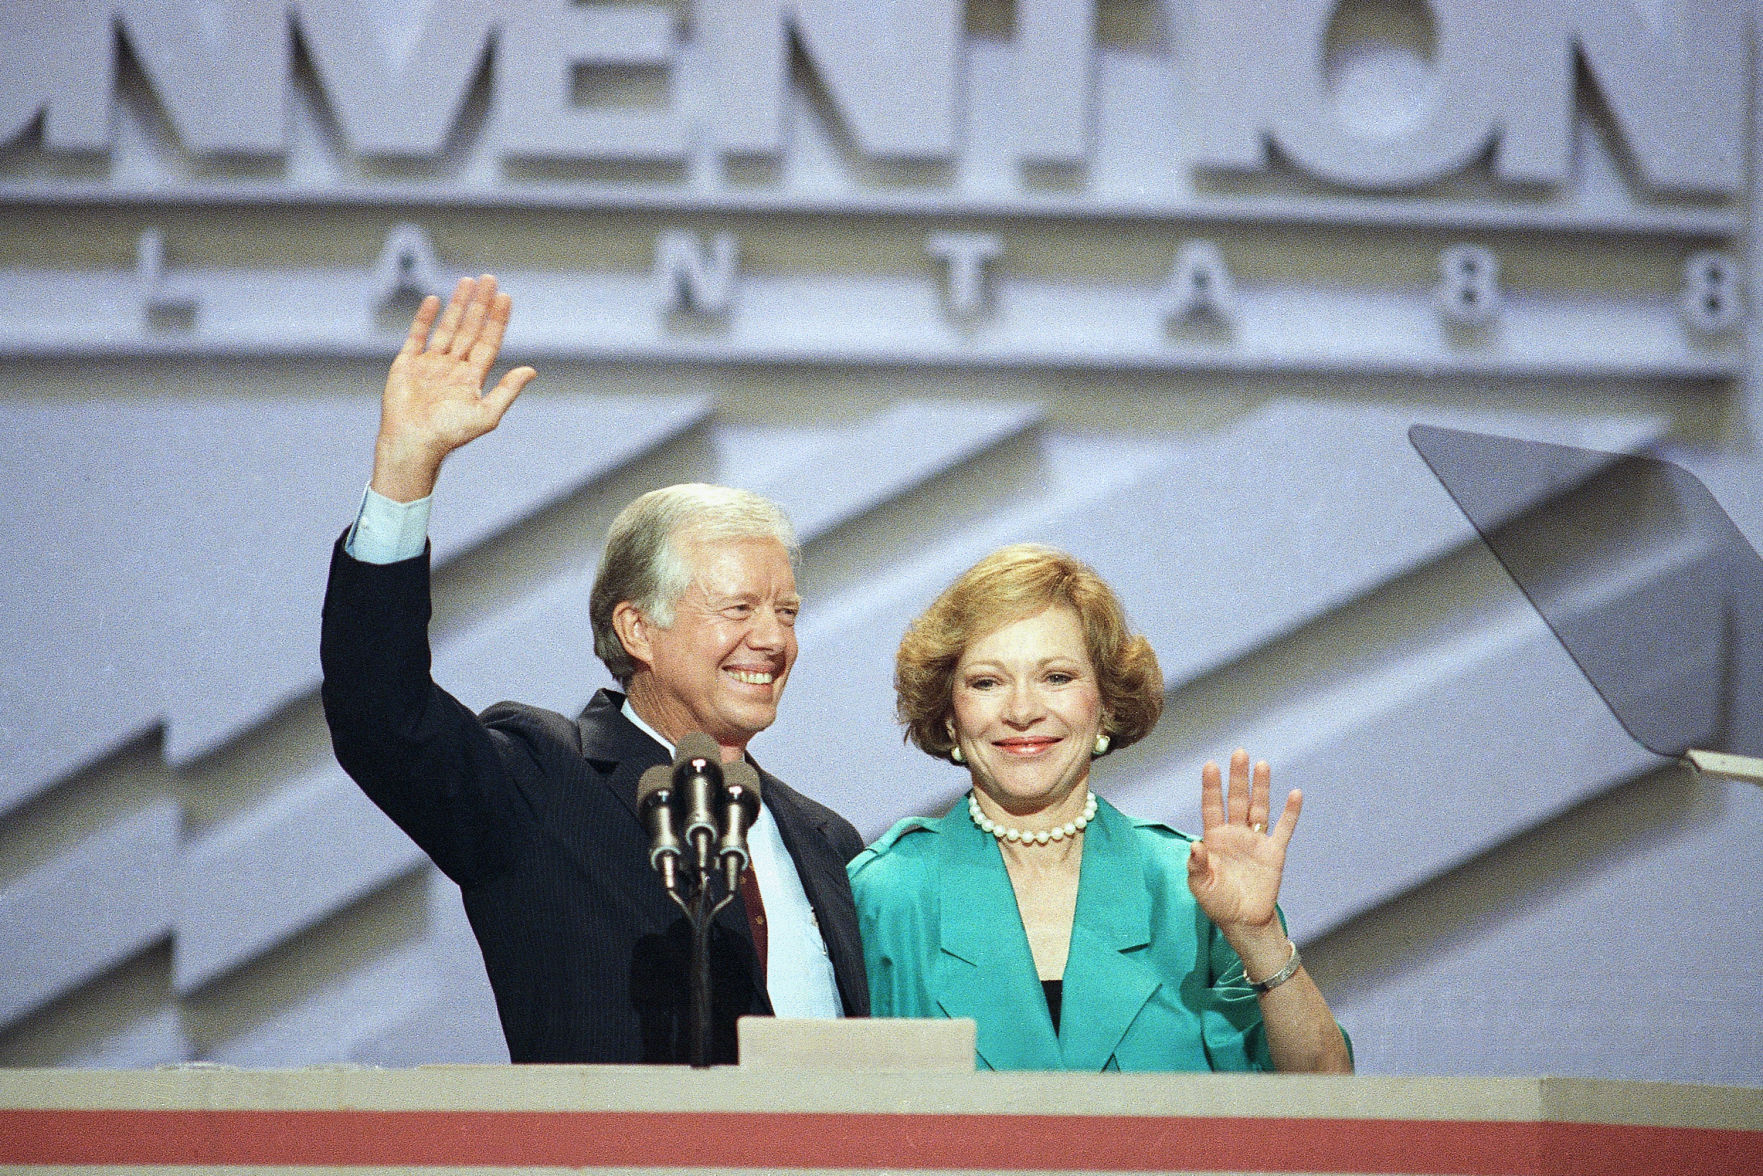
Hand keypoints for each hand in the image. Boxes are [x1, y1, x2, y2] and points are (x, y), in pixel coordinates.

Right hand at [371, 274, 537, 501]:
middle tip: (489, 279)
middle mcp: (453, 368)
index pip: (488, 341)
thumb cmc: (449, 434)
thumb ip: (508, 390)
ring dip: (458, 305)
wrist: (413, 443)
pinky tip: (434, 300)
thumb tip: (531, 370)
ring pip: (447, 327)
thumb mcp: (486, 414)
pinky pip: (417, 336)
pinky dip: (425, 318)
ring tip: (468, 281)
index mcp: (472, 378)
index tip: (505, 297)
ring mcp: (430, 364)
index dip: (497, 320)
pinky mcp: (407, 364)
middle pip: (470, 329)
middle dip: (480, 304)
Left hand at [1186, 748, 1300, 933]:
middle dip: (1238, 777)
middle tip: (1239, 752)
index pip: (1212, 806)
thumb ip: (1197, 866)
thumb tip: (1194, 845)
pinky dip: (1290, 812)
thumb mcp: (1201, 886)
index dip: (1211, 787)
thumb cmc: (1217, 902)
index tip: (1210, 765)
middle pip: (1236, 800)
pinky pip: (1284, 829)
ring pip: (1259, 808)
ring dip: (1260, 787)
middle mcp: (1235, 834)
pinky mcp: (1274, 852)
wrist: (1244, 921)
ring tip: (1262, 764)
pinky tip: (1294, 794)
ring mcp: (1255, 841)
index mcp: (1214, 839)